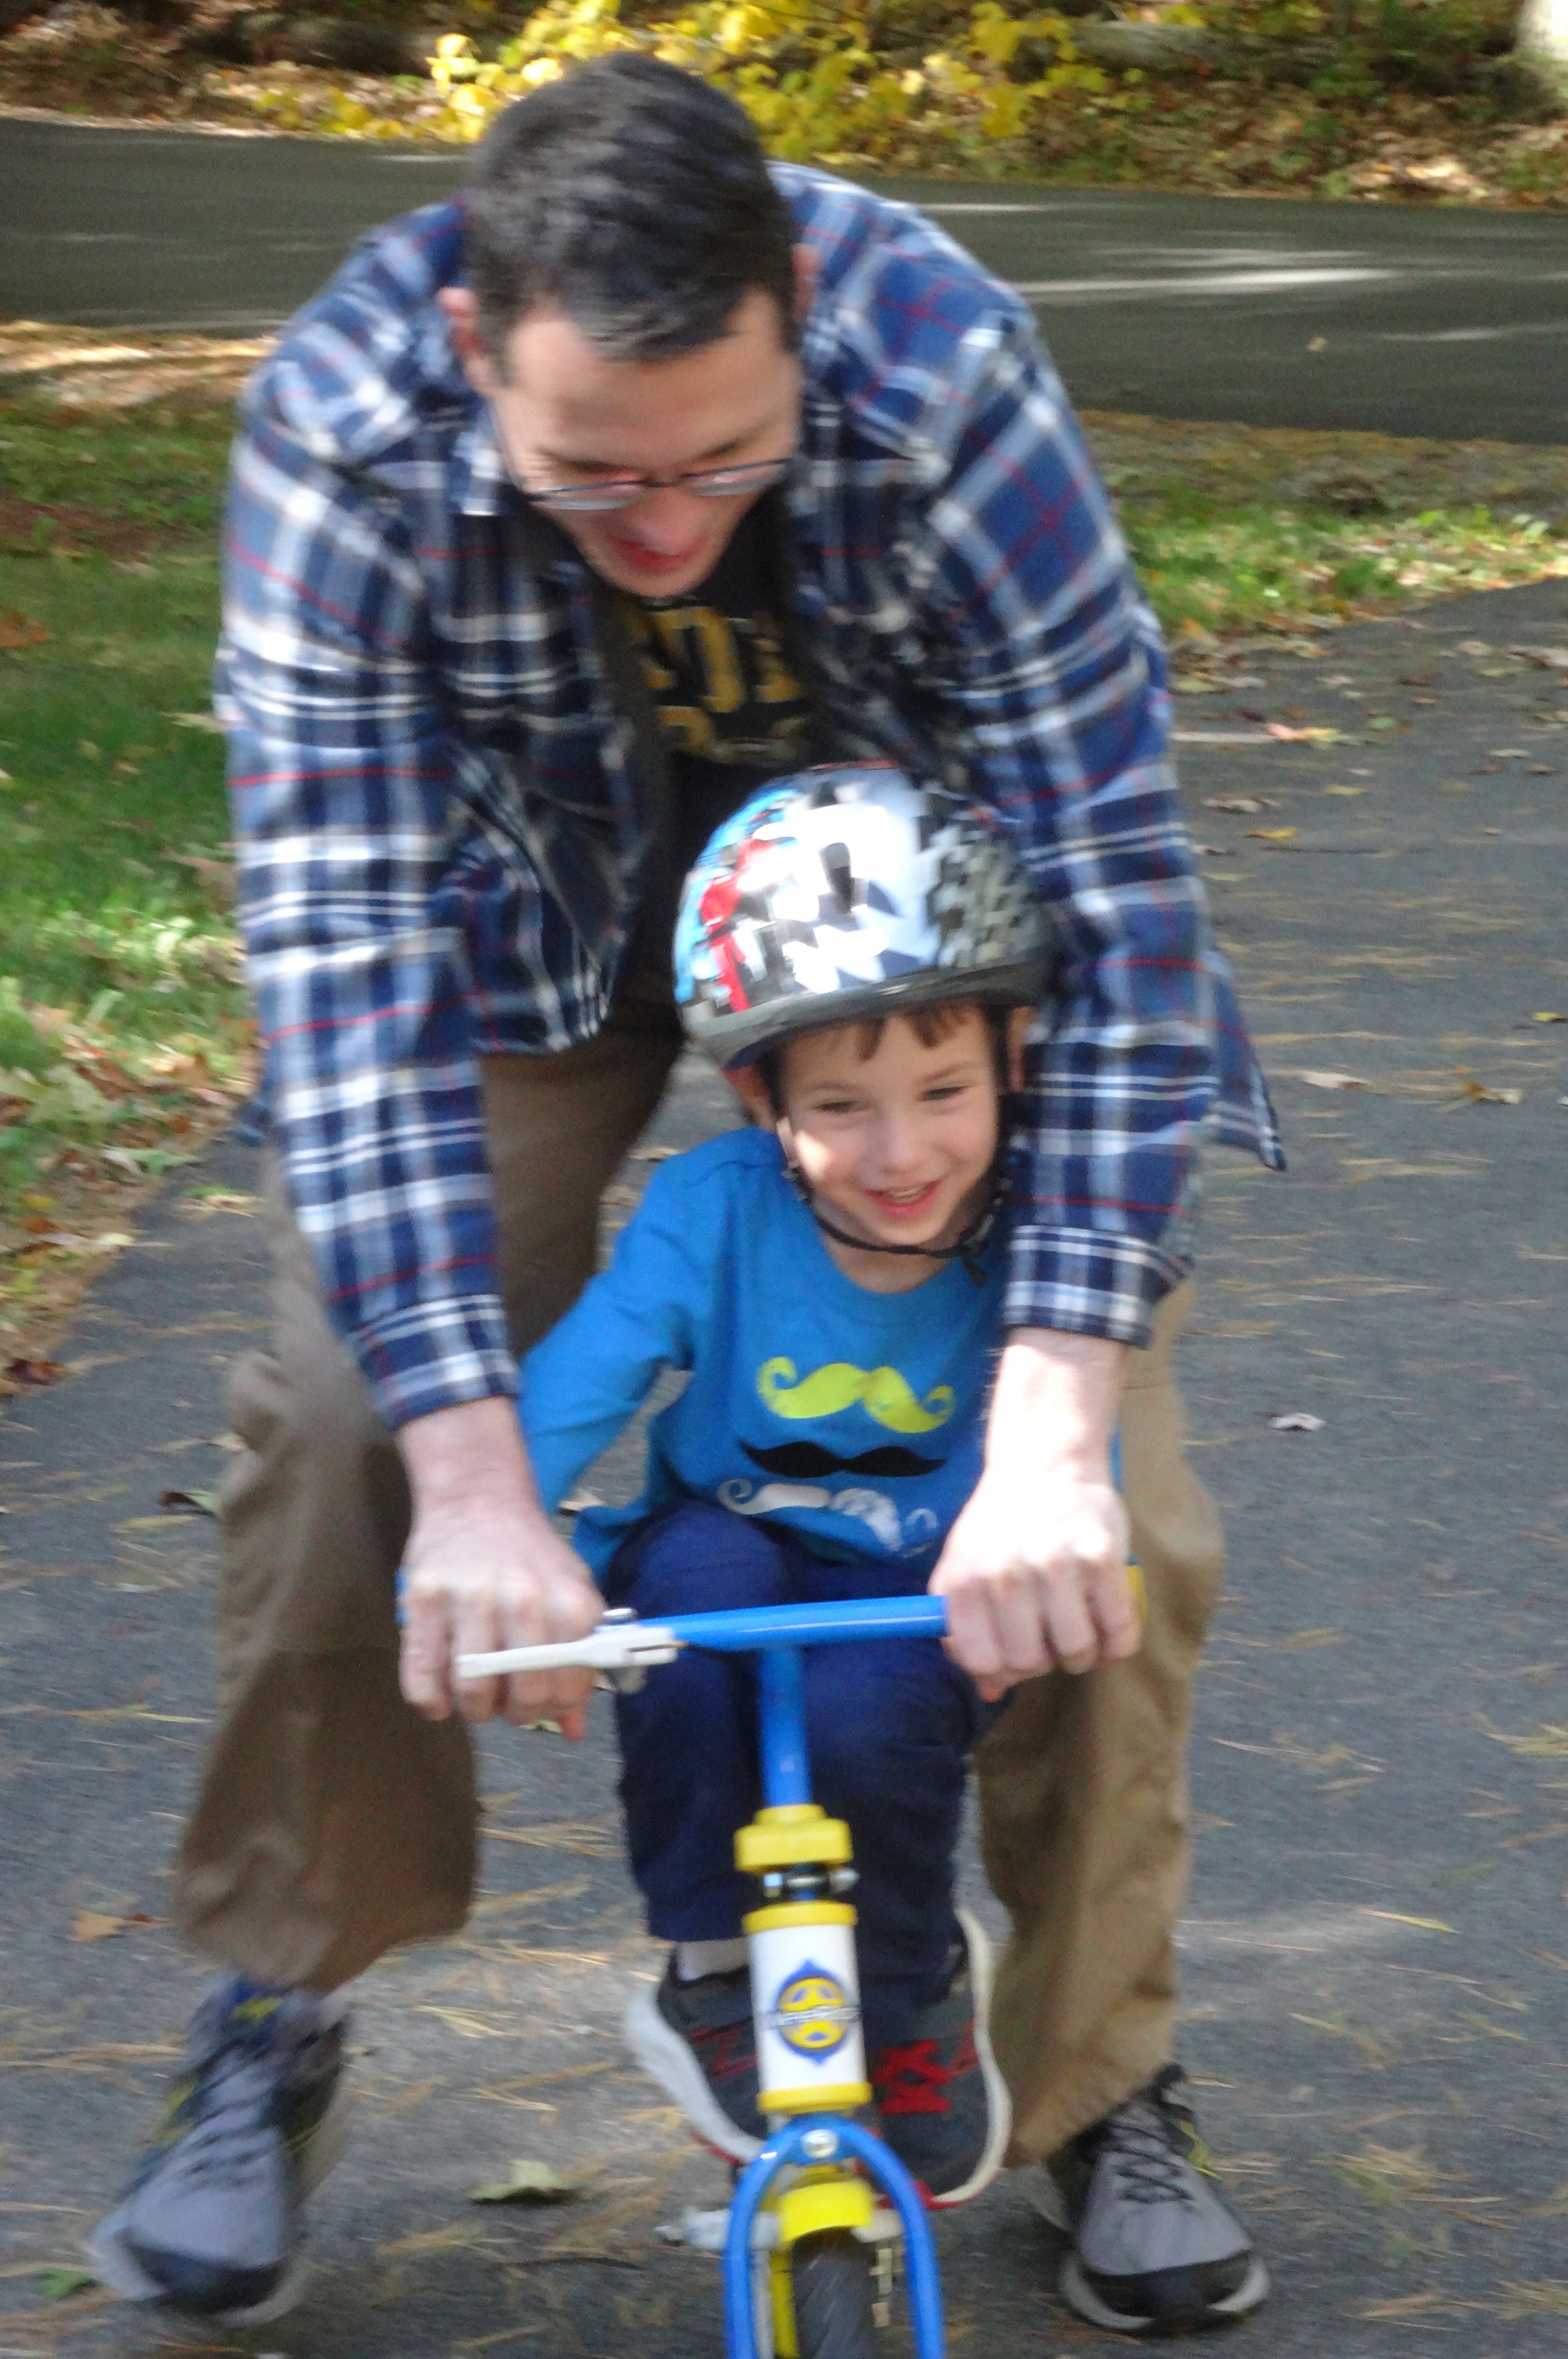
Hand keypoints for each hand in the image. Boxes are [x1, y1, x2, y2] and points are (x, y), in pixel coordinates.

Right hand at [397, 1397, 602, 1730]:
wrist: (479, 1497)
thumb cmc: (529, 1557)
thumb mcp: (569, 1597)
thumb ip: (576, 1662)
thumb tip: (574, 1730)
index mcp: (570, 1603)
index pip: (568, 1688)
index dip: (554, 1708)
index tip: (542, 1702)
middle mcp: (524, 1600)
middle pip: (524, 1696)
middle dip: (515, 1714)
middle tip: (507, 1702)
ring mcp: (470, 1598)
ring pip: (472, 1690)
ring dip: (474, 1710)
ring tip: (475, 1698)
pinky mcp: (424, 1597)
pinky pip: (422, 1674)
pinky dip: (429, 1700)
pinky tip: (439, 1699)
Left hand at [929, 1327, 1139, 1699]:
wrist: (1045, 1464)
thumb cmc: (1000, 1524)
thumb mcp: (963, 1567)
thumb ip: (963, 1628)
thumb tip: (988, 1690)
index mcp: (966, 1581)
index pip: (983, 1662)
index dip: (1003, 1670)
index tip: (1015, 1655)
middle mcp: (1006, 1576)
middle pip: (1032, 1663)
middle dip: (1044, 1660)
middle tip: (1050, 1636)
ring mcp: (1057, 1566)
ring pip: (1077, 1652)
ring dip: (1082, 1653)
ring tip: (1078, 1625)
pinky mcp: (1103, 1558)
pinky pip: (1119, 1632)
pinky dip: (1118, 1642)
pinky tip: (1108, 1623)